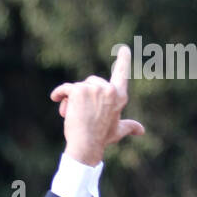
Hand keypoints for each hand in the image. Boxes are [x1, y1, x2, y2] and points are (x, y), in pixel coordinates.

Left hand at [49, 45, 143, 166]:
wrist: (86, 146)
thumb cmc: (101, 139)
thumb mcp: (117, 131)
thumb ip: (129, 126)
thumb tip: (142, 131)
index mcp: (119, 96)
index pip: (122, 74)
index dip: (123, 60)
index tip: (123, 49)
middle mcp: (108, 89)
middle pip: (91, 82)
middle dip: (84, 96)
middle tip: (83, 115)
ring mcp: (93, 89)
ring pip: (77, 88)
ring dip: (72, 101)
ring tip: (74, 117)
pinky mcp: (78, 90)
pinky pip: (65, 89)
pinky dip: (58, 94)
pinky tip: (55, 98)